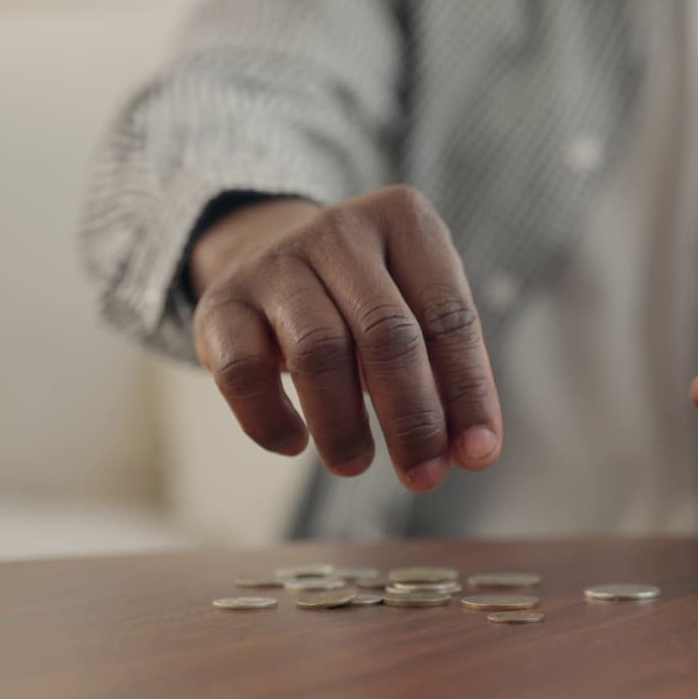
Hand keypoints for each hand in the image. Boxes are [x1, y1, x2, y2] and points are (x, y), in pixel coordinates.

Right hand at [187, 186, 502, 491]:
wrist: (269, 251)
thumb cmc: (365, 296)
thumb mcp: (416, 307)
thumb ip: (448, 369)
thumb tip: (473, 449)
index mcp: (405, 221)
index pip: (448, 315)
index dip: (467, 391)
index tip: (476, 454)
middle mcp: (340, 230)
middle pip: (387, 334)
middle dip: (412, 418)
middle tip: (424, 477)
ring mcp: (276, 261)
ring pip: (318, 353)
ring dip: (343, 425)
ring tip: (356, 464)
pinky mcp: (222, 302)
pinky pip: (244, 373)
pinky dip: (271, 420)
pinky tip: (294, 443)